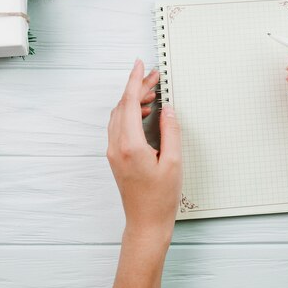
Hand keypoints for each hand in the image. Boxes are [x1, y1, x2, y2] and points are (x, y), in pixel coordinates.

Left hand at [107, 59, 181, 244]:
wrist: (145, 223)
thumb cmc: (161, 198)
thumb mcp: (174, 162)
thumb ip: (171, 132)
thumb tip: (168, 109)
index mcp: (130, 145)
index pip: (129, 103)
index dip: (134, 80)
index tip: (140, 65)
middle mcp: (116, 146)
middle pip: (123, 106)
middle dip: (137, 87)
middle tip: (154, 76)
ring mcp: (113, 152)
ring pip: (119, 115)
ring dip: (133, 100)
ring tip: (153, 92)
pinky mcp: (115, 157)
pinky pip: (119, 126)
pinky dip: (131, 113)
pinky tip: (147, 112)